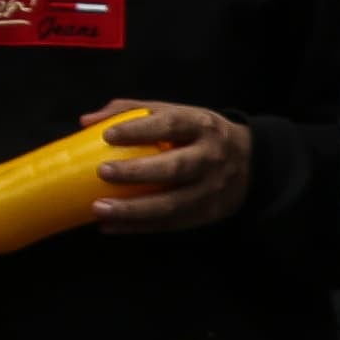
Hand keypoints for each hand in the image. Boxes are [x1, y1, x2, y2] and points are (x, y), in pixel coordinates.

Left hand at [88, 103, 250, 231]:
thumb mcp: (178, 114)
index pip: (172, 125)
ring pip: (173, 203)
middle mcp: (211, 158)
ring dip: (134, 209)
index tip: (108, 135)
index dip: (140, 130)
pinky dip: (139, 227)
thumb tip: (87, 121)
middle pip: (176, 168)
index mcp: (202, 126)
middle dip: (138, 172)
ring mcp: (212, 189)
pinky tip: (111, 226)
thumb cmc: (200, 135)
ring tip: (99, 210)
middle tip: (104, 172)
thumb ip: (134, 112)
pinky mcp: (209, 213)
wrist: (252, 162)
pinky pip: (172, 224)